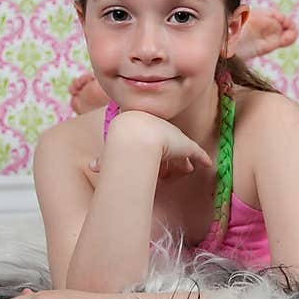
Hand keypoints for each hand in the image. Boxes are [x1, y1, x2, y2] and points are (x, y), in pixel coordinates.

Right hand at [93, 111, 212, 181]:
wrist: (135, 135)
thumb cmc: (120, 142)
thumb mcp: (109, 153)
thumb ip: (101, 161)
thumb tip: (91, 166)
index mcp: (143, 129)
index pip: (151, 141)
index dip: (155, 152)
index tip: (156, 163)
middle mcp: (160, 131)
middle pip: (167, 144)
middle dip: (170, 157)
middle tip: (176, 167)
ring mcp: (173, 138)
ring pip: (180, 151)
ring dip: (182, 162)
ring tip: (186, 170)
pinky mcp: (185, 146)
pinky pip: (196, 153)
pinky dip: (201, 158)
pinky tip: (206, 164)